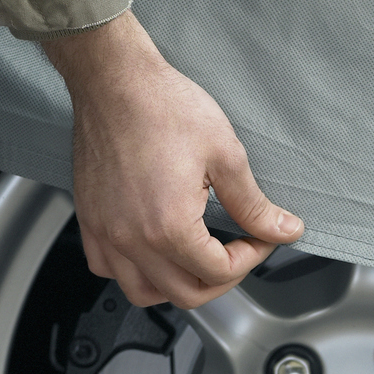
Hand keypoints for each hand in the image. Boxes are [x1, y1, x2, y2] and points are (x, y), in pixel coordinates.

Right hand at [42, 11, 302, 308]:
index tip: (260, 236)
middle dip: (221, 278)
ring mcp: (107, 233)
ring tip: (197, 259)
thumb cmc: (163, 106)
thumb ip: (254, 204)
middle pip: (186, 293)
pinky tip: (153, 250)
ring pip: (144, 292)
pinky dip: (133, 271)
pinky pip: (107, 268)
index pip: (220, 272)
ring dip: (176, 285)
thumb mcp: (225, 155)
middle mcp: (133, 239)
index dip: (251, 257)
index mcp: (170, 227)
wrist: (113, 79)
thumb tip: (283, 229)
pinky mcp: (90, 220)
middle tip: (238, 250)